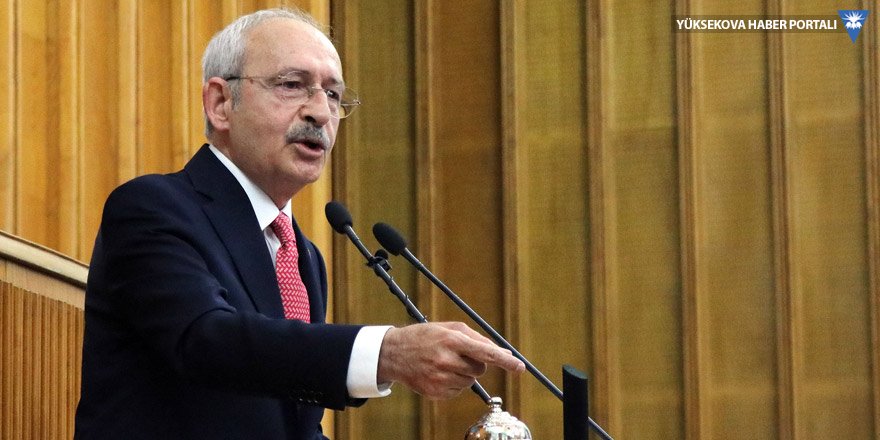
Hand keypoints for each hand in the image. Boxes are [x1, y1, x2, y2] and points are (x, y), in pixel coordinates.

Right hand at [376, 322, 524, 398]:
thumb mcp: (450, 329)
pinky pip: (458, 391)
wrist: (394, 353)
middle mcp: (447, 360)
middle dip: (475, 363)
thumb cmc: (427, 337)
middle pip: (480, 369)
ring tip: (444, 363)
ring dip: (464, 373)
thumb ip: (477, 339)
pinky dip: (454, 383)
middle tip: (458, 355)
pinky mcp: (436, 392)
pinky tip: (439, 373)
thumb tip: (504, 353)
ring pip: (470, 381)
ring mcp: (440, 378)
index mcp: (452, 340)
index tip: (520, 367)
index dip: (504, 361)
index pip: (485, 353)